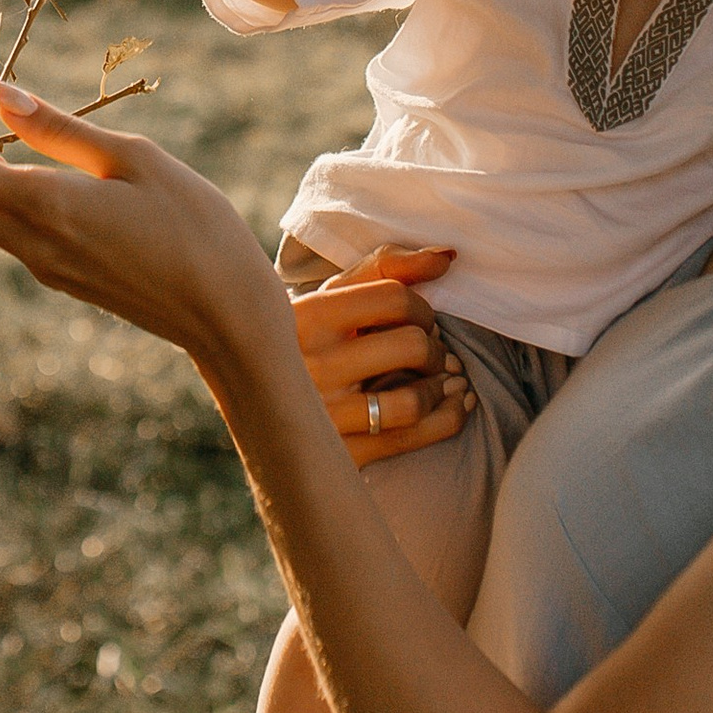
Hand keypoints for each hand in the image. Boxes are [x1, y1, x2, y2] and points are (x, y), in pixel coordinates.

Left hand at [0, 80, 289, 384]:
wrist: (225, 319)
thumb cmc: (194, 228)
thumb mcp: (133, 160)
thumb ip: (60, 130)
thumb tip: (0, 94)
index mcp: (44, 205)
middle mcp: (31, 242)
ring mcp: (45, 266)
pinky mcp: (63, 277)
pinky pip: (6, 230)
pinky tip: (2, 174)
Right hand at [295, 247, 469, 458]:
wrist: (258, 406)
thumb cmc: (307, 340)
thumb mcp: (329, 296)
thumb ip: (385, 267)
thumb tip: (447, 257)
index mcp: (306, 317)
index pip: (394, 297)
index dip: (423, 309)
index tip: (420, 321)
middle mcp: (311, 366)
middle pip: (411, 346)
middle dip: (434, 348)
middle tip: (429, 353)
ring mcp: (323, 416)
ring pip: (412, 401)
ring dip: (441, 388)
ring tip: (441, 381)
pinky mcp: (337, 455)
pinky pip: (410, 439)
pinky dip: (447, 419)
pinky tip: (455, 405)